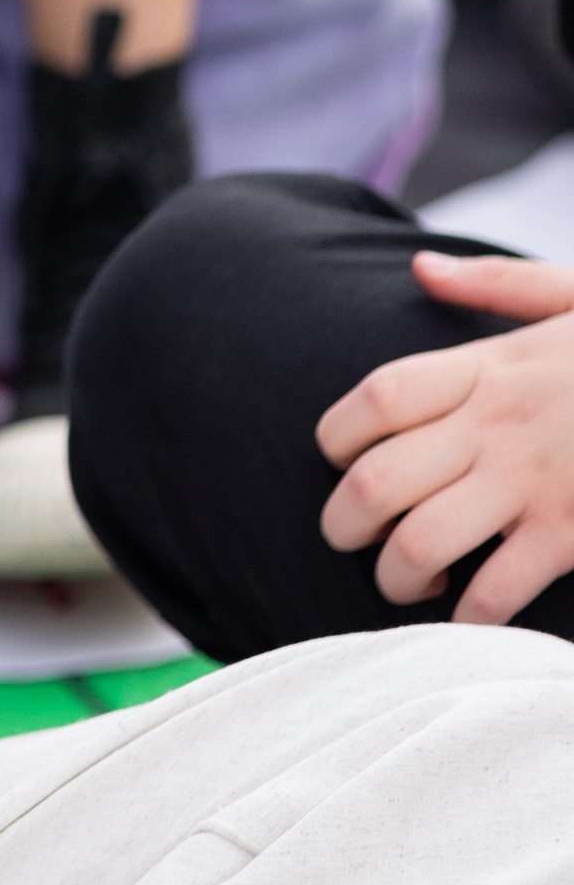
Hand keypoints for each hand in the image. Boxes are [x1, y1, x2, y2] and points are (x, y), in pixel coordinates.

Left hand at [317, 254, 573, 623]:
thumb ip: (495, 285)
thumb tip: (421, 267)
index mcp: (491, 367)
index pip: (375, 399)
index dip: (334, 438)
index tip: (339, 459)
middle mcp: (499, 427)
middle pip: (374, 482)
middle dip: (341, 526)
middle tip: (350, 539)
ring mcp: (533, 485)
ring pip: (419, 545)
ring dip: (394, 577)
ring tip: (404, 581)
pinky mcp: (570, 536)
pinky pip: (493, 594)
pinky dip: (466, 617)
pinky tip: (466, 613)